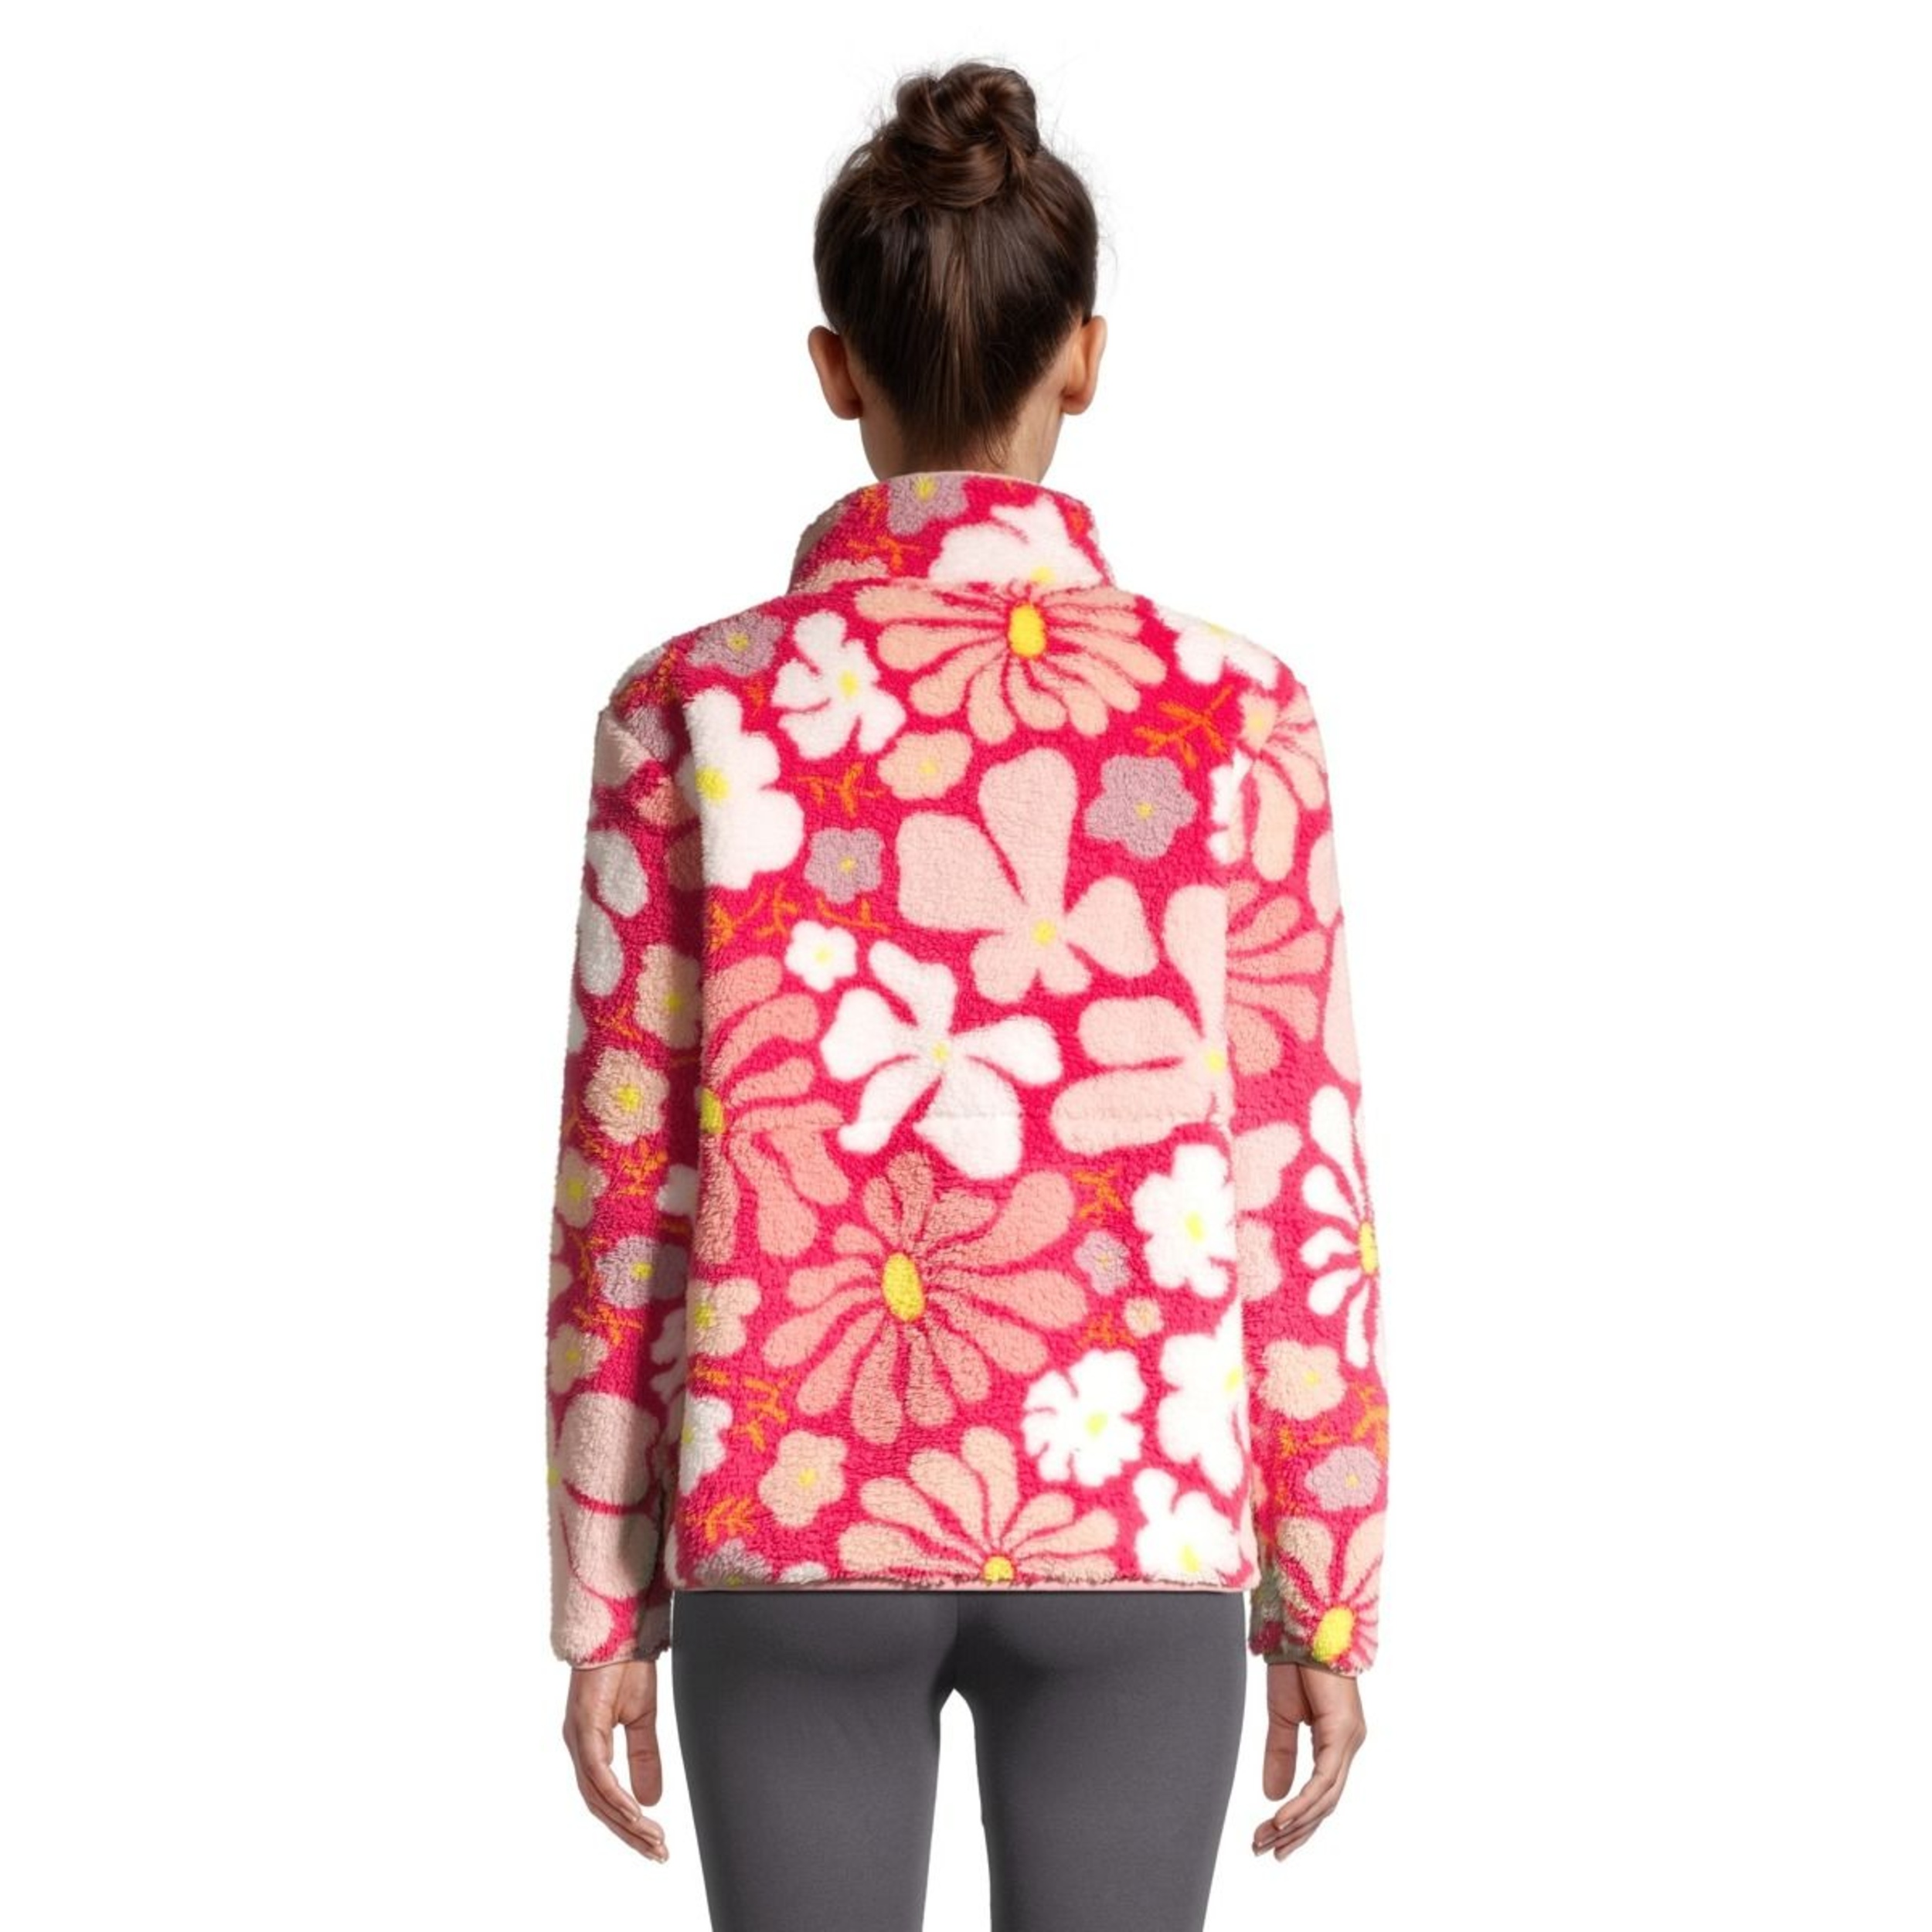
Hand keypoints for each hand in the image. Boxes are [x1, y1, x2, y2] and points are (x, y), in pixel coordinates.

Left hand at [561, 1659, 671, 1861]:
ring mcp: (578, 1737)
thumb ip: (645, 1757)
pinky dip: (615, 1796)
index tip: (653, 1843)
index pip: (605, 1798)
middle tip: (658, 1853)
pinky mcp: (584, 1726)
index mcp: (590, 1744)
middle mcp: (578, 1745)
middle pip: (599, 1805)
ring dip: (625, 1822)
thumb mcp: (643, 1718)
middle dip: (629, 1834)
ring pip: (597, 1796)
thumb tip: (651, 1799)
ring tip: (652, 1839)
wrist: (620, 1628)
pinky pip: (597, 1773)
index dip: (627, 1824)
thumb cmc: (626, 1665)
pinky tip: (635, 1813)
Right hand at [1250, 1661, 1366, 1862]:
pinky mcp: (1342, 1733)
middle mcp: (1348, 1744)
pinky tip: (1283, 1819)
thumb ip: (1280, 1754)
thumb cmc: (1295, 1664)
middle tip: (1264, 1851)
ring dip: (1296, 1824)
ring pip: (1327, 1798)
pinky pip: (1324, 1780)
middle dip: (1295, 1832)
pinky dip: (1303, 1803)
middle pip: (1325, 1804)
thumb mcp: (1281, 1717)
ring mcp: (1349, 1740)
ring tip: (1268, 1841)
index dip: (1298, 1821)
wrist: (1303, 1628)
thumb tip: (1273, 1796)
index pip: (1320, 1794)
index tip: (1271, 1841)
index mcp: (1335, 1741)